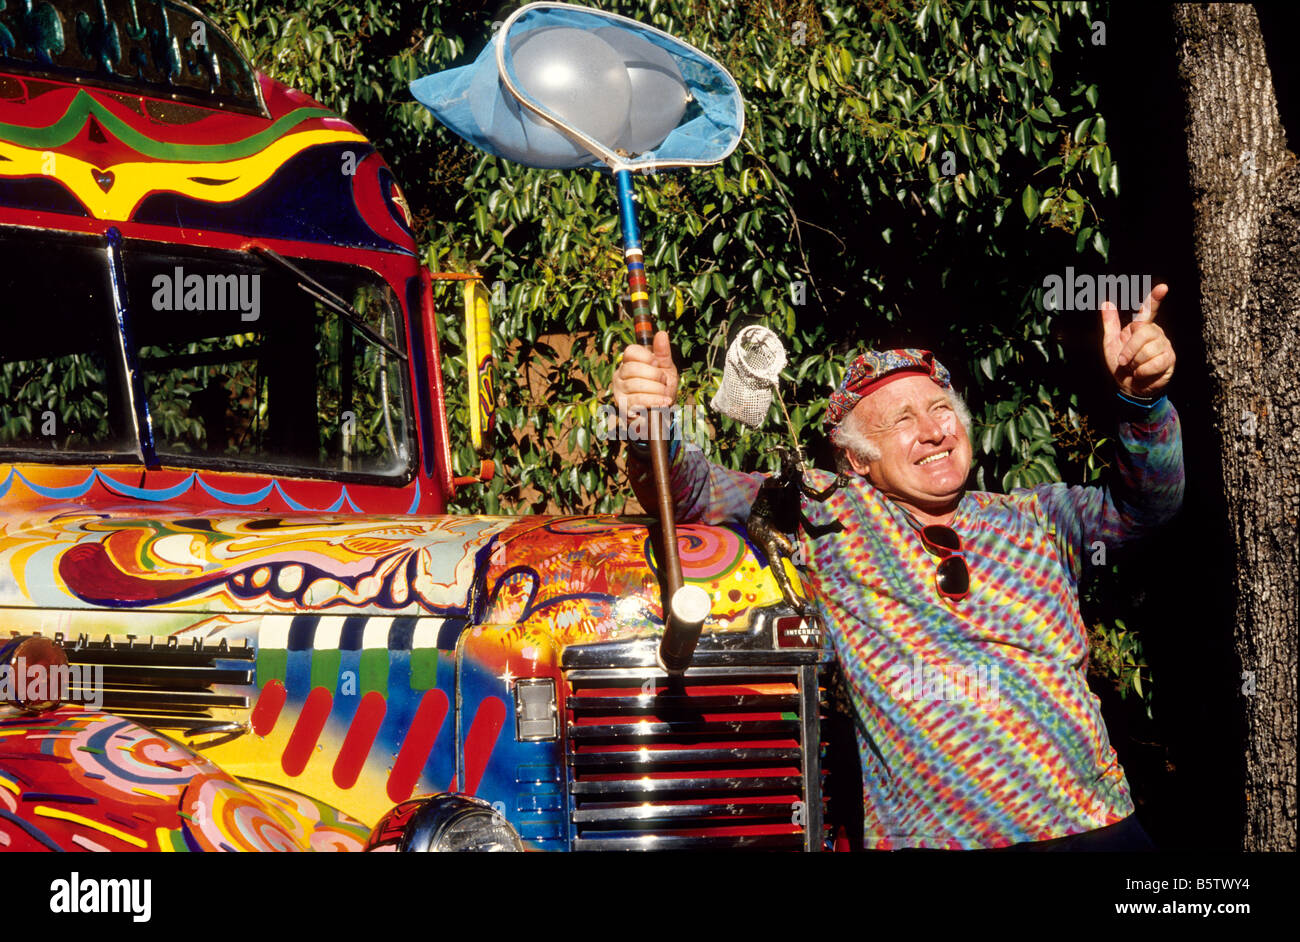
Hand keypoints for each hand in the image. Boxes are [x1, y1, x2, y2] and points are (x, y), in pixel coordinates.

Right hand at [610, 331, 678, 424]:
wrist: (661, 415)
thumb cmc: (661, 389)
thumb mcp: (666, 369)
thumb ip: (663, 353)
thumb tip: (662, 333)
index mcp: (629, 362)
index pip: (631, 351)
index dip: (647, 356)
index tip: (658, 364)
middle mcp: (620, 375)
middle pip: (633, 368)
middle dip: (655, 375)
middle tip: (664, 382)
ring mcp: (619, 391)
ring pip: (636, 384)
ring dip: (657, 389)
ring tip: (665, 394)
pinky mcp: (623, 406)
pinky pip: (637, 400)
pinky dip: (654, 400)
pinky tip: (664, 402)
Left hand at [1101, 283, 1175, 397]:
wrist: (1129, 387)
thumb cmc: (1121, 364)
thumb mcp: (1111, 343)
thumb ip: (1110, 324)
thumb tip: (1106, 302)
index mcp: (1141, 327)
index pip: (1149, 310)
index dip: (1155, 299)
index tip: (1163, 287)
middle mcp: (1156, 333)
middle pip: (1143, 332)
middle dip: (1129, 350)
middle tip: (1124, 361)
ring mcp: (1165, 346)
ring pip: (1148, 349)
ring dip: (1135, 362)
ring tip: (1135, 367)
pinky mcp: (1170, 360)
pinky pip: (1154, 363)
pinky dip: (1143, 371)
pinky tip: (1143, 374)